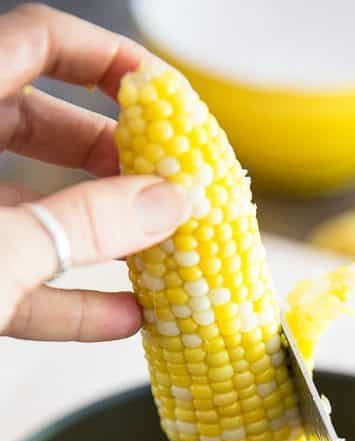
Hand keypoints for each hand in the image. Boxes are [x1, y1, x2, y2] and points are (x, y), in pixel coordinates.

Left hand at [0, 3, 186, 340]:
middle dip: (114, 160)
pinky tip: (123, 318)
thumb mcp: (1, 247)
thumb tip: (170, 204)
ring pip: (33, 211)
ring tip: (160, 257)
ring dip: (101, 238)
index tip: (165, 101)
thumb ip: (84, 225)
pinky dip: (70, 300)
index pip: (38, 41)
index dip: (108, 61)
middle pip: (39, 125)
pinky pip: (18, 279)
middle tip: (166, 189)